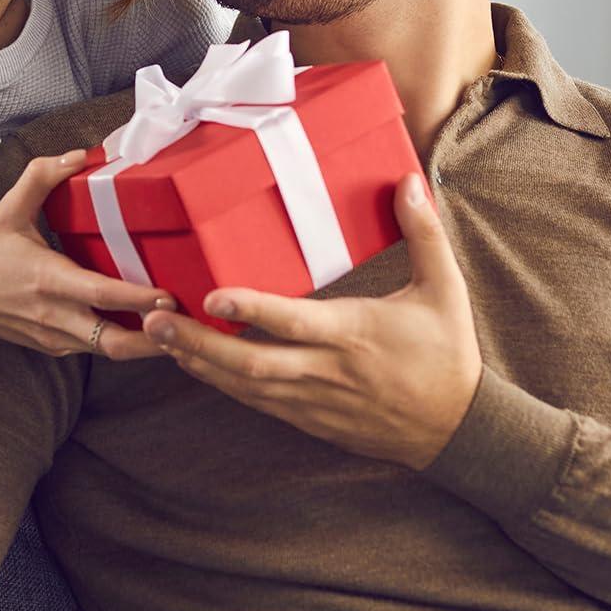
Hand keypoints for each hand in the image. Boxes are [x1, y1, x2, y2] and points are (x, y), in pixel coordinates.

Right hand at [0, 152, 175, 360]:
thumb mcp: (9, 208)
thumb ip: (43, 176)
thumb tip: (80, 155)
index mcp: (49, 280)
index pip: (103, 294)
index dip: (139, 299)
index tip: (170, 295)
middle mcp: (54, 315)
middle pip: (115, 342)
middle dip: (154, 339)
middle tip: (188, 324)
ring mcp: (53, 337)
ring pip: (108, 351)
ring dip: (143, 344)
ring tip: (178, 329)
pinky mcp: (51, 347)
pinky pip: (93, 350)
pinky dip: (121, 343)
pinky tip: (144, 330)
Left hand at [142, 171, 482, 468]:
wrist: (457, 430)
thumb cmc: (447, 353)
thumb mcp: (444, 289)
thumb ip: (423, 233)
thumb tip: (407, 180)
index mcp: (352, 334)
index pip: (292, 322)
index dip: (250, 310)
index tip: (209, 296)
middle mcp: (326, 371)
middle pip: (250, 363)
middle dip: (197, 344)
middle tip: (153, 322)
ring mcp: (314, 401)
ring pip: (245, 387)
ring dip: (200, 364)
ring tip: (157, 340)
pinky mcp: (309, 419)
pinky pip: (257, 402)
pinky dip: (222, 384)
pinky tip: (195, 364)